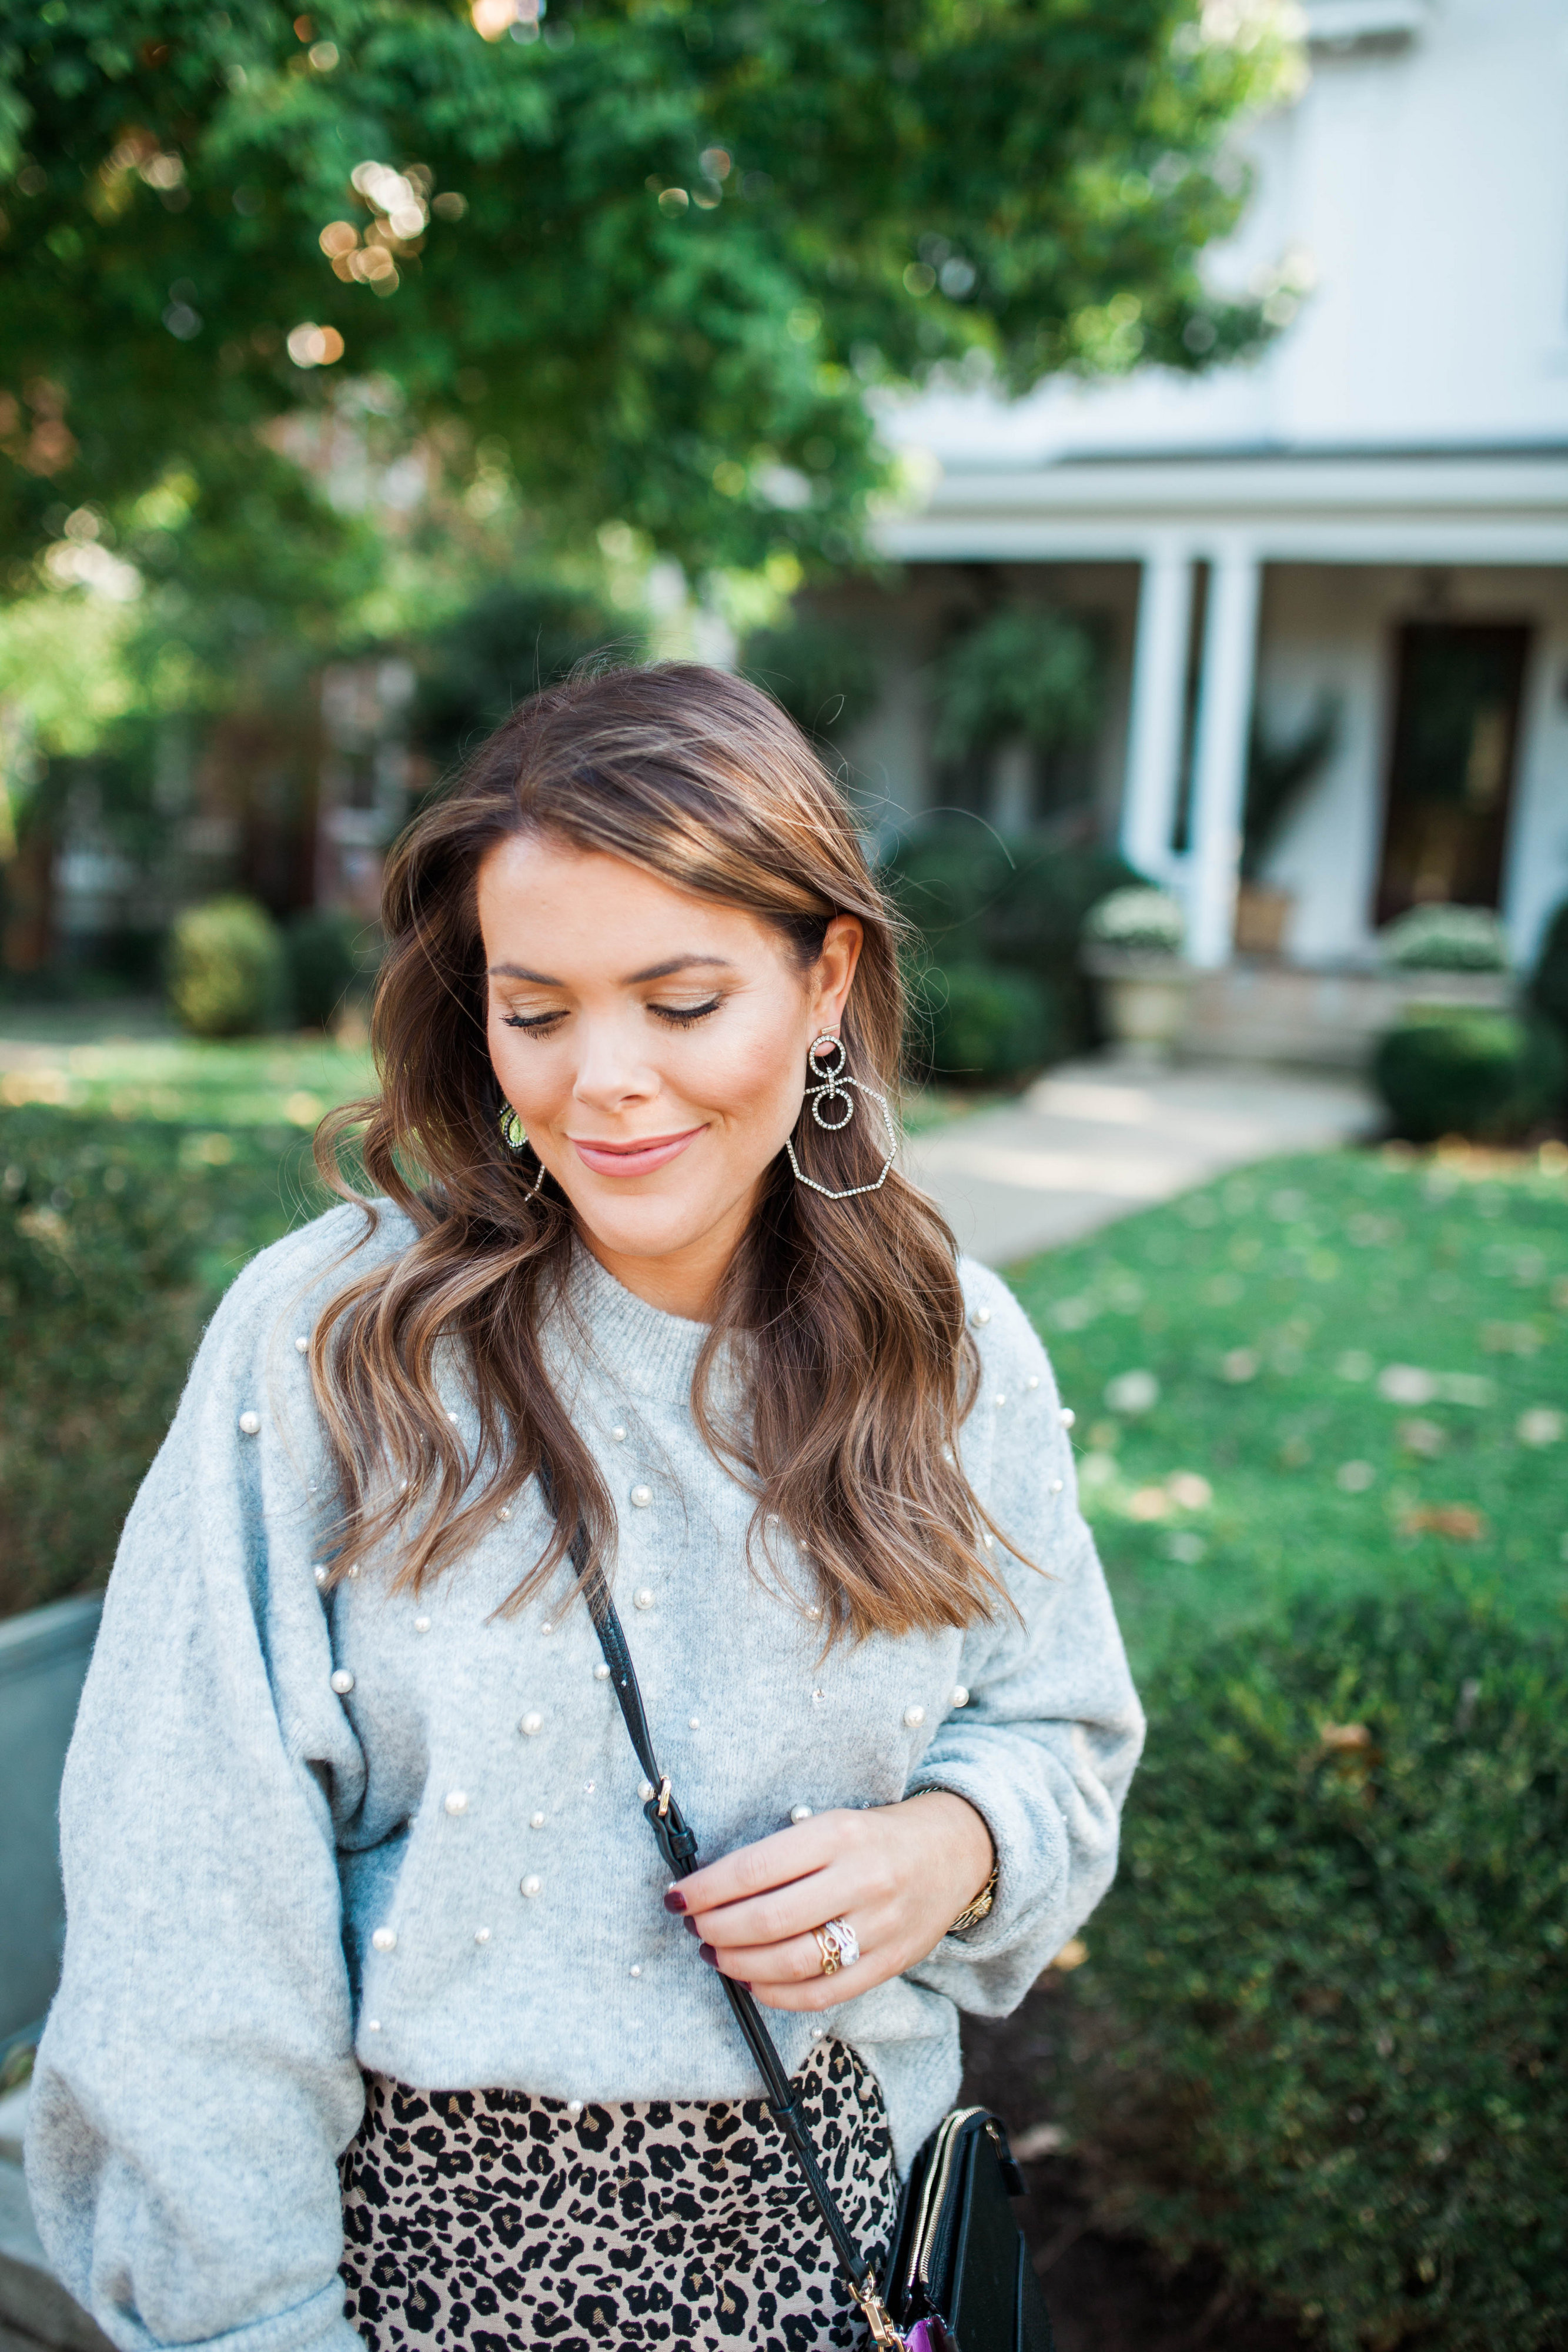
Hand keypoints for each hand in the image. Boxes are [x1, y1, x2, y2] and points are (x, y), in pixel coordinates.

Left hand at [666, 1792, 994, 2011]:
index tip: (678, 1895)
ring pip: (794, 1962)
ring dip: (741, 1964)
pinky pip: (825, 1994)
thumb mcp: (831, 1822)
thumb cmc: (875, 1835)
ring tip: (717, 1954)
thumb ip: (783, 1853)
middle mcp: (861, 1880)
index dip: (707, 1888)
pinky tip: (754, 1982)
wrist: (953, 1851)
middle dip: (718, 1929)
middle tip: (695, 1926)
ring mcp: (879, 1926)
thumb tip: (713, 1887)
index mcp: (839, 1834)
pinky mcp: (890, 1962)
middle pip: (770, 1920)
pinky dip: (779, 1995)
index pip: (755, 1868)